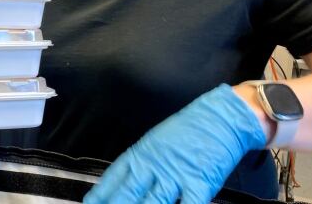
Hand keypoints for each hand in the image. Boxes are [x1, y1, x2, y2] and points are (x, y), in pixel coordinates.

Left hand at [84, 84, 265, 203]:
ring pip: (153, 203)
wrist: (221, 117)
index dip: (101, 193)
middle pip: (128, 194)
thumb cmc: (191, 128)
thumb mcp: (158, 140)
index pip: (114, 177)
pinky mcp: (199, 183)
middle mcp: (154, 166)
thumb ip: (144, 161)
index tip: (90, 203)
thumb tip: (131, 178)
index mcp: (142, 154)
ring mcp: (176, 176)